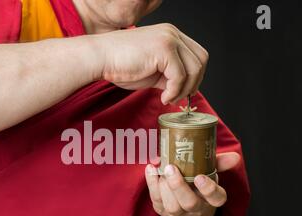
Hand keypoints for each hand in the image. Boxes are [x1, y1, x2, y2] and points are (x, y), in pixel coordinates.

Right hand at [92, 23, 208, 103]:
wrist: (100, 58)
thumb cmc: (120, 64)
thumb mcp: (152, 71)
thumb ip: (169, 76)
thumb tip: (184, 89)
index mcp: (171, 35)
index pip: (197, 55)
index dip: (195, 76)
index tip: (183, 91)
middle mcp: (173, 33)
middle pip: (201, 60)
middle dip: (194, 83)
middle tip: (177, 97)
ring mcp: (169, 39)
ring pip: (194, 68)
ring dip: (184, 89)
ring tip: (168, 98)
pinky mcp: (164, 49)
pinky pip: (180, 76)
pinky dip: (174, 91)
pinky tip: (163, 97)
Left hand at [145, 152, 240, 215]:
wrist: (187, 208)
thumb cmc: (199, 184)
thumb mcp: (212, 173)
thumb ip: (220, 163)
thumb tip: (234, 157)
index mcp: (212, 199)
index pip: (216, 198)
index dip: (209, 189)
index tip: (201, 177)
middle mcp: (196, 208)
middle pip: (189, 203)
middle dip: (179, 186)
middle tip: (172, 168)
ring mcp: (178, 212)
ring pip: (171, 205)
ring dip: (164, 186)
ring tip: (162, 168)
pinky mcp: (162, 210)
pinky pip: (156, 200)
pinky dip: (152, 183)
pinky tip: (151, 169)